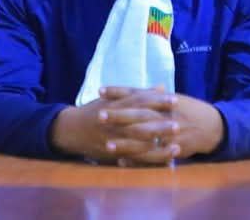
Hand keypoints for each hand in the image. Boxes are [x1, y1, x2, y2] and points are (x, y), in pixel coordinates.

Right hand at [49, 87, 178, 163]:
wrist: (71, 129)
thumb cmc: (96, 110)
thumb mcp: (114, 98)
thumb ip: (139, 93)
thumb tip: (162, 86)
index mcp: (116, 104)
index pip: (139, 101)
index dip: (157, 101)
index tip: (175, 100)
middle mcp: (115, 122)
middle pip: (140, 123)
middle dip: (160, 125)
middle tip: (178, 125)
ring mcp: (112, 139)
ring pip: (137, 144)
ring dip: (158, 147)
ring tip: (176, 147)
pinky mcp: (111, 154)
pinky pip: (132, 159)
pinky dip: (148, 162)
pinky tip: (163, 163)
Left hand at [99, 88, 224, 163]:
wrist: (214, 127)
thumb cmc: (190, 111)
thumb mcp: (174, 99)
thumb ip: (152, 96)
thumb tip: (132, 91)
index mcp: (165, 99)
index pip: (139, 92)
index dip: (120, 91)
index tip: (100, 90)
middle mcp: (167, 114)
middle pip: (140, 114)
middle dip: (119, 115)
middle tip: (99, 115)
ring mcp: (171, 132)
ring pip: (146, 138)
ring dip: (126, 142)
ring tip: (107, 144)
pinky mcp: (175, 148)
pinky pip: (154, 156)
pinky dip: (138, 159)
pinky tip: (122, 161)